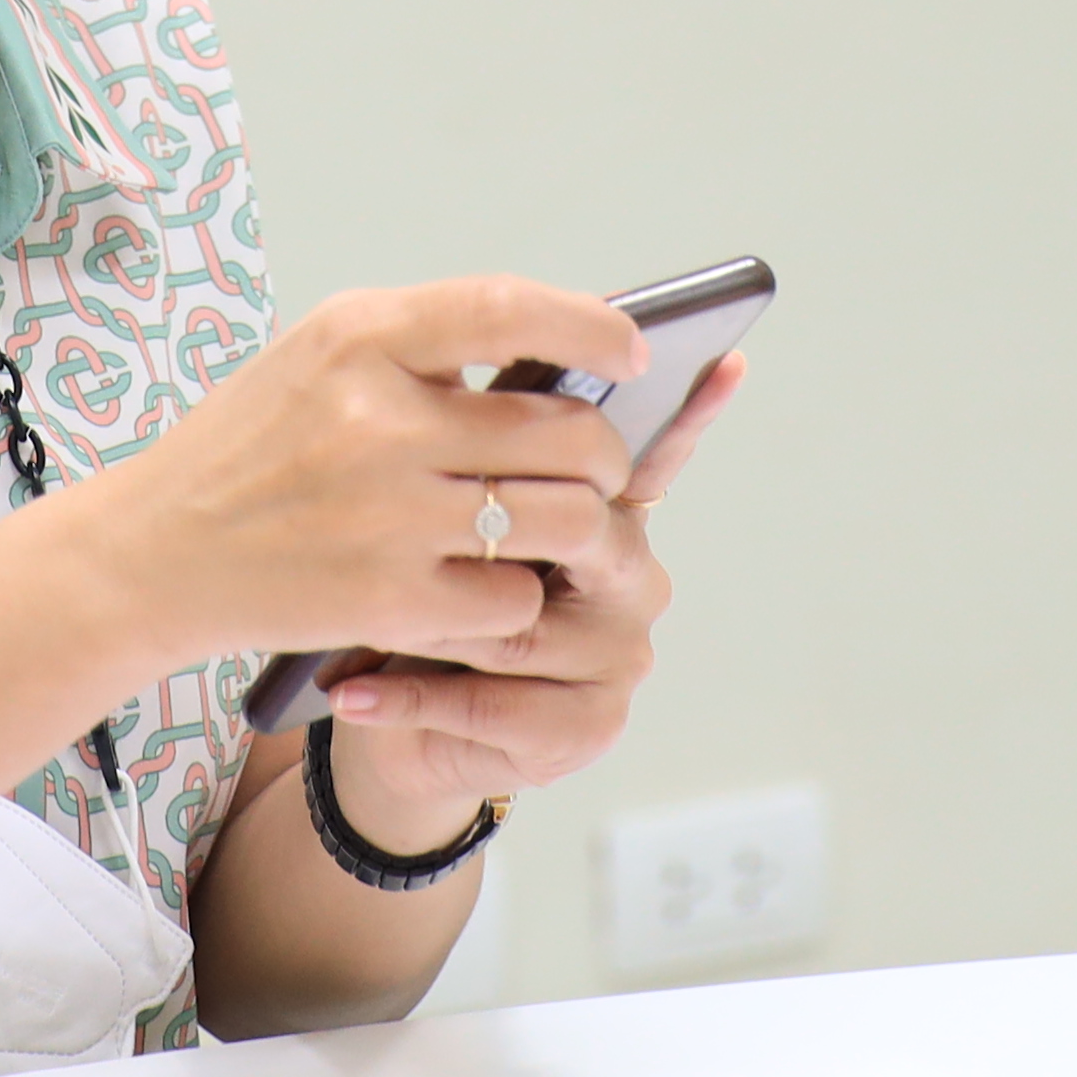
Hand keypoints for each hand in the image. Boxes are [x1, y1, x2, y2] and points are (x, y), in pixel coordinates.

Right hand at [87, 276, 638, 667]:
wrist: (154, 552)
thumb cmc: (252, 449)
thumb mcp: (322, 357)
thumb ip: (426, 345)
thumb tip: (563, 358)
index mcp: (361, 336)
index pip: (508, 310)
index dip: (589, 329)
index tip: (629, 350)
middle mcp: (377, 419)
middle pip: (563, 433)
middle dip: (605, 456)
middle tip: (597, 468)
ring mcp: (387, 514)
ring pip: (558, 520)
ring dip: (577, 528)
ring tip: (555, 527)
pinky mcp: (388, 600)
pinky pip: (515, 598)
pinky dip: (517, 596)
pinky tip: (485, 584)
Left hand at [321, 350, 743, 837]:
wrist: (390, 709)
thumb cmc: (419, 590)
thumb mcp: (436, 506)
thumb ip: (475, 438)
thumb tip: (474, 350)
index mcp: (605, 508)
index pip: (658, 451)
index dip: (694, 408)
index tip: (723, 357)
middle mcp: (629, 576)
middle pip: (587, 536)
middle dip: (484, 542)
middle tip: (408, 541)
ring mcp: (617, 655)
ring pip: (524, 627)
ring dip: (433, 627)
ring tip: (366, 622)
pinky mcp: (583, 726)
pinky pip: (493, 706)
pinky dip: (410, 698)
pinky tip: (353, 691)